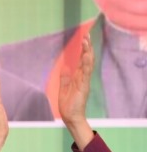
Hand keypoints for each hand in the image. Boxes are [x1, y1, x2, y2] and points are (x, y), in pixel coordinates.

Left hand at [57, 36, 94, 150]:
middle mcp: (83, 77)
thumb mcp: (64, 88)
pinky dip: (87, 64)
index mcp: (78, 77)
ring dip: (87, 52)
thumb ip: (65, 77)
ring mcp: (84, 81)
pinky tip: (87, 56)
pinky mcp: (84, 86)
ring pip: (88, 64)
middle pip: (86, 60)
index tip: (83, 40)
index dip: (82, 51)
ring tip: (87, 42)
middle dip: (86, 48)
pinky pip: (86, 73)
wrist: (70, 116)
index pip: (81, 61)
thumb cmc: (68, 104)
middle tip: (86, 36)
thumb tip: (65, 67)